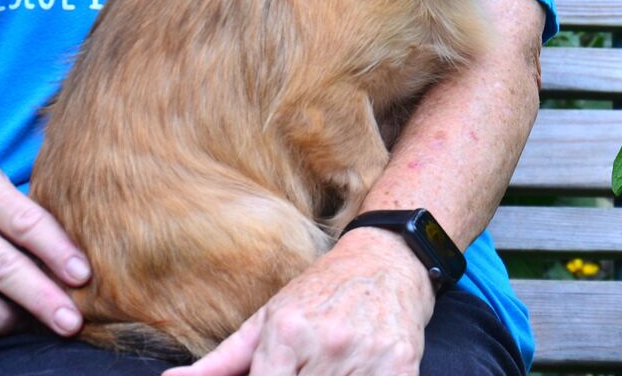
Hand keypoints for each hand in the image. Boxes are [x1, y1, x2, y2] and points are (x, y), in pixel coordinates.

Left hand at [163, 227, 435, 375]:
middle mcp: (326, 344)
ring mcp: (367, 358)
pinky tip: (349, 373)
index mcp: (286, 333)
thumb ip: (220, 362)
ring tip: (321, 370)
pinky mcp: (401, 368)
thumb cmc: (319, 292)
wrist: (386, 258)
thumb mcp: (267, 319)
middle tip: (298, 373)